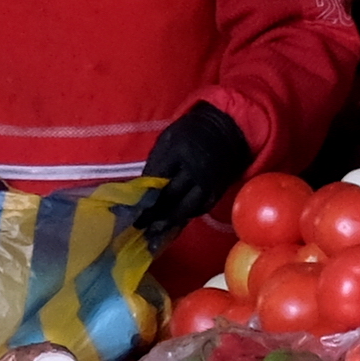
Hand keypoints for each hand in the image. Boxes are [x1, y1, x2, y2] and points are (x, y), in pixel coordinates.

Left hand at [117, 104, 252, 242]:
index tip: (132, 209)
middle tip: (141, 226)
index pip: (156, 178)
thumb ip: (156, 162)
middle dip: (154, 213)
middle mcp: (194, 168)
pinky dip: (188, 215)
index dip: (143, 196)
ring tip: (156, 232)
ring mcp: (208, 181)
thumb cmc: (191, 133)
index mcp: (177, 151)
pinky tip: (176, 222)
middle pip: (171, 196)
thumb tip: (142, 188)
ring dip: (171, 221)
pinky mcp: (218, 189)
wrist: (227, 129)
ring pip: (188, 207)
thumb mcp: (168, 139)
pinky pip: (202, 207)